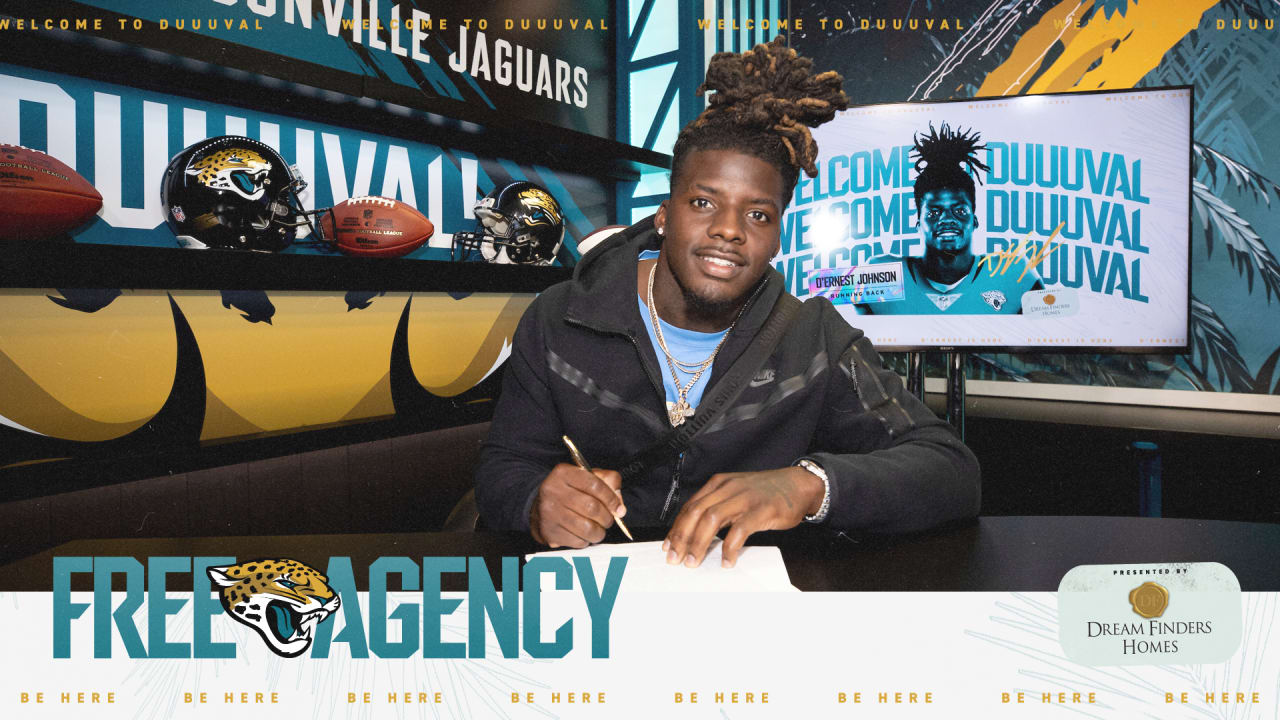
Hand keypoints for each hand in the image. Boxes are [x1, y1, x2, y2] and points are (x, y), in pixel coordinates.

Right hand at [530, 463, 624, 547]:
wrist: (542, 507)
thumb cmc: (570, 491)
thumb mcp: (588, 477)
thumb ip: (609, 482)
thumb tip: (619, 506)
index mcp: (563, 473)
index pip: (594, 485)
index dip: (611, 499)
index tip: (619, 508)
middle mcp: (552, 490)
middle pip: (592, 508)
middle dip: (607, 517)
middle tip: (608, 520)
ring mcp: (549, 512)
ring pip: (586, 528)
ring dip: (599, 532)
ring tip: (599, 529)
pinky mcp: (549, 532)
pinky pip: (577, 541)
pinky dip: (586, 541)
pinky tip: (583, 534)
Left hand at [663, 467, 823, 567]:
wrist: (798, 484)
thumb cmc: (766, 493)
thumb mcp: (736, 493)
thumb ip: (718, 507)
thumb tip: (697, 532)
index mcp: (719, 484)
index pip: (690, 506)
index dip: (676, 528)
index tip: (668, 546)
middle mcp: (728, 488)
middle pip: (695, 512)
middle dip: (682, 537)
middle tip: (676, 557)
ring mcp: (745, 498)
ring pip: (711, 519)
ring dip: (699, 543)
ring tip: (694, 561)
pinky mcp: (761, 510)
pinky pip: (740, 530)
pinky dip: (730, 548)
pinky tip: (727, 561)